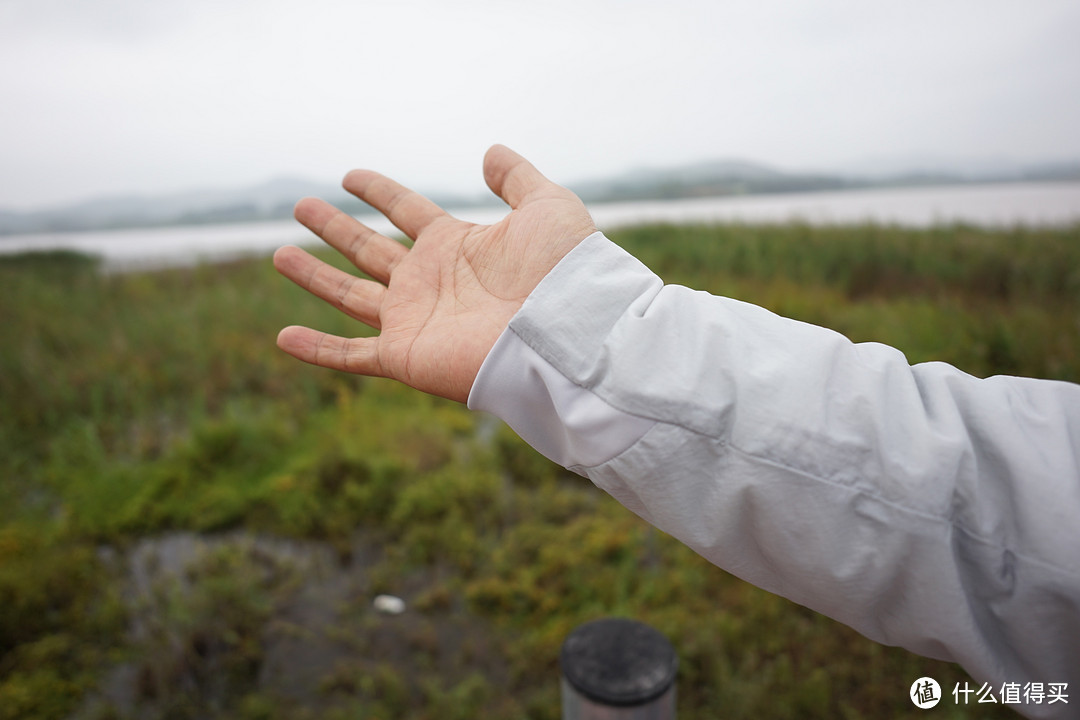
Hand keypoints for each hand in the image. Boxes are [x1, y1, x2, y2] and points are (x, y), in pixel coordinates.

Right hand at [274, 145, 596, 402]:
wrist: (564, 328)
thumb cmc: (561, 269)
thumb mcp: (545, 206)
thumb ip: (517, 178)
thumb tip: (489, 152)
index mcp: (456, 245)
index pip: (406, 211)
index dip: (379, 192)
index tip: (350, 175)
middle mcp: (429, 281)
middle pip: (370, 250)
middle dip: (336, 229)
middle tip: (301, 205)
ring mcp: (414, 318)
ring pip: (351, 295)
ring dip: (315, 276)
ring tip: (278, 253)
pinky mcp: (405, 354)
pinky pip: (350, 355)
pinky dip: (316, 350)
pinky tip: (283, 337)